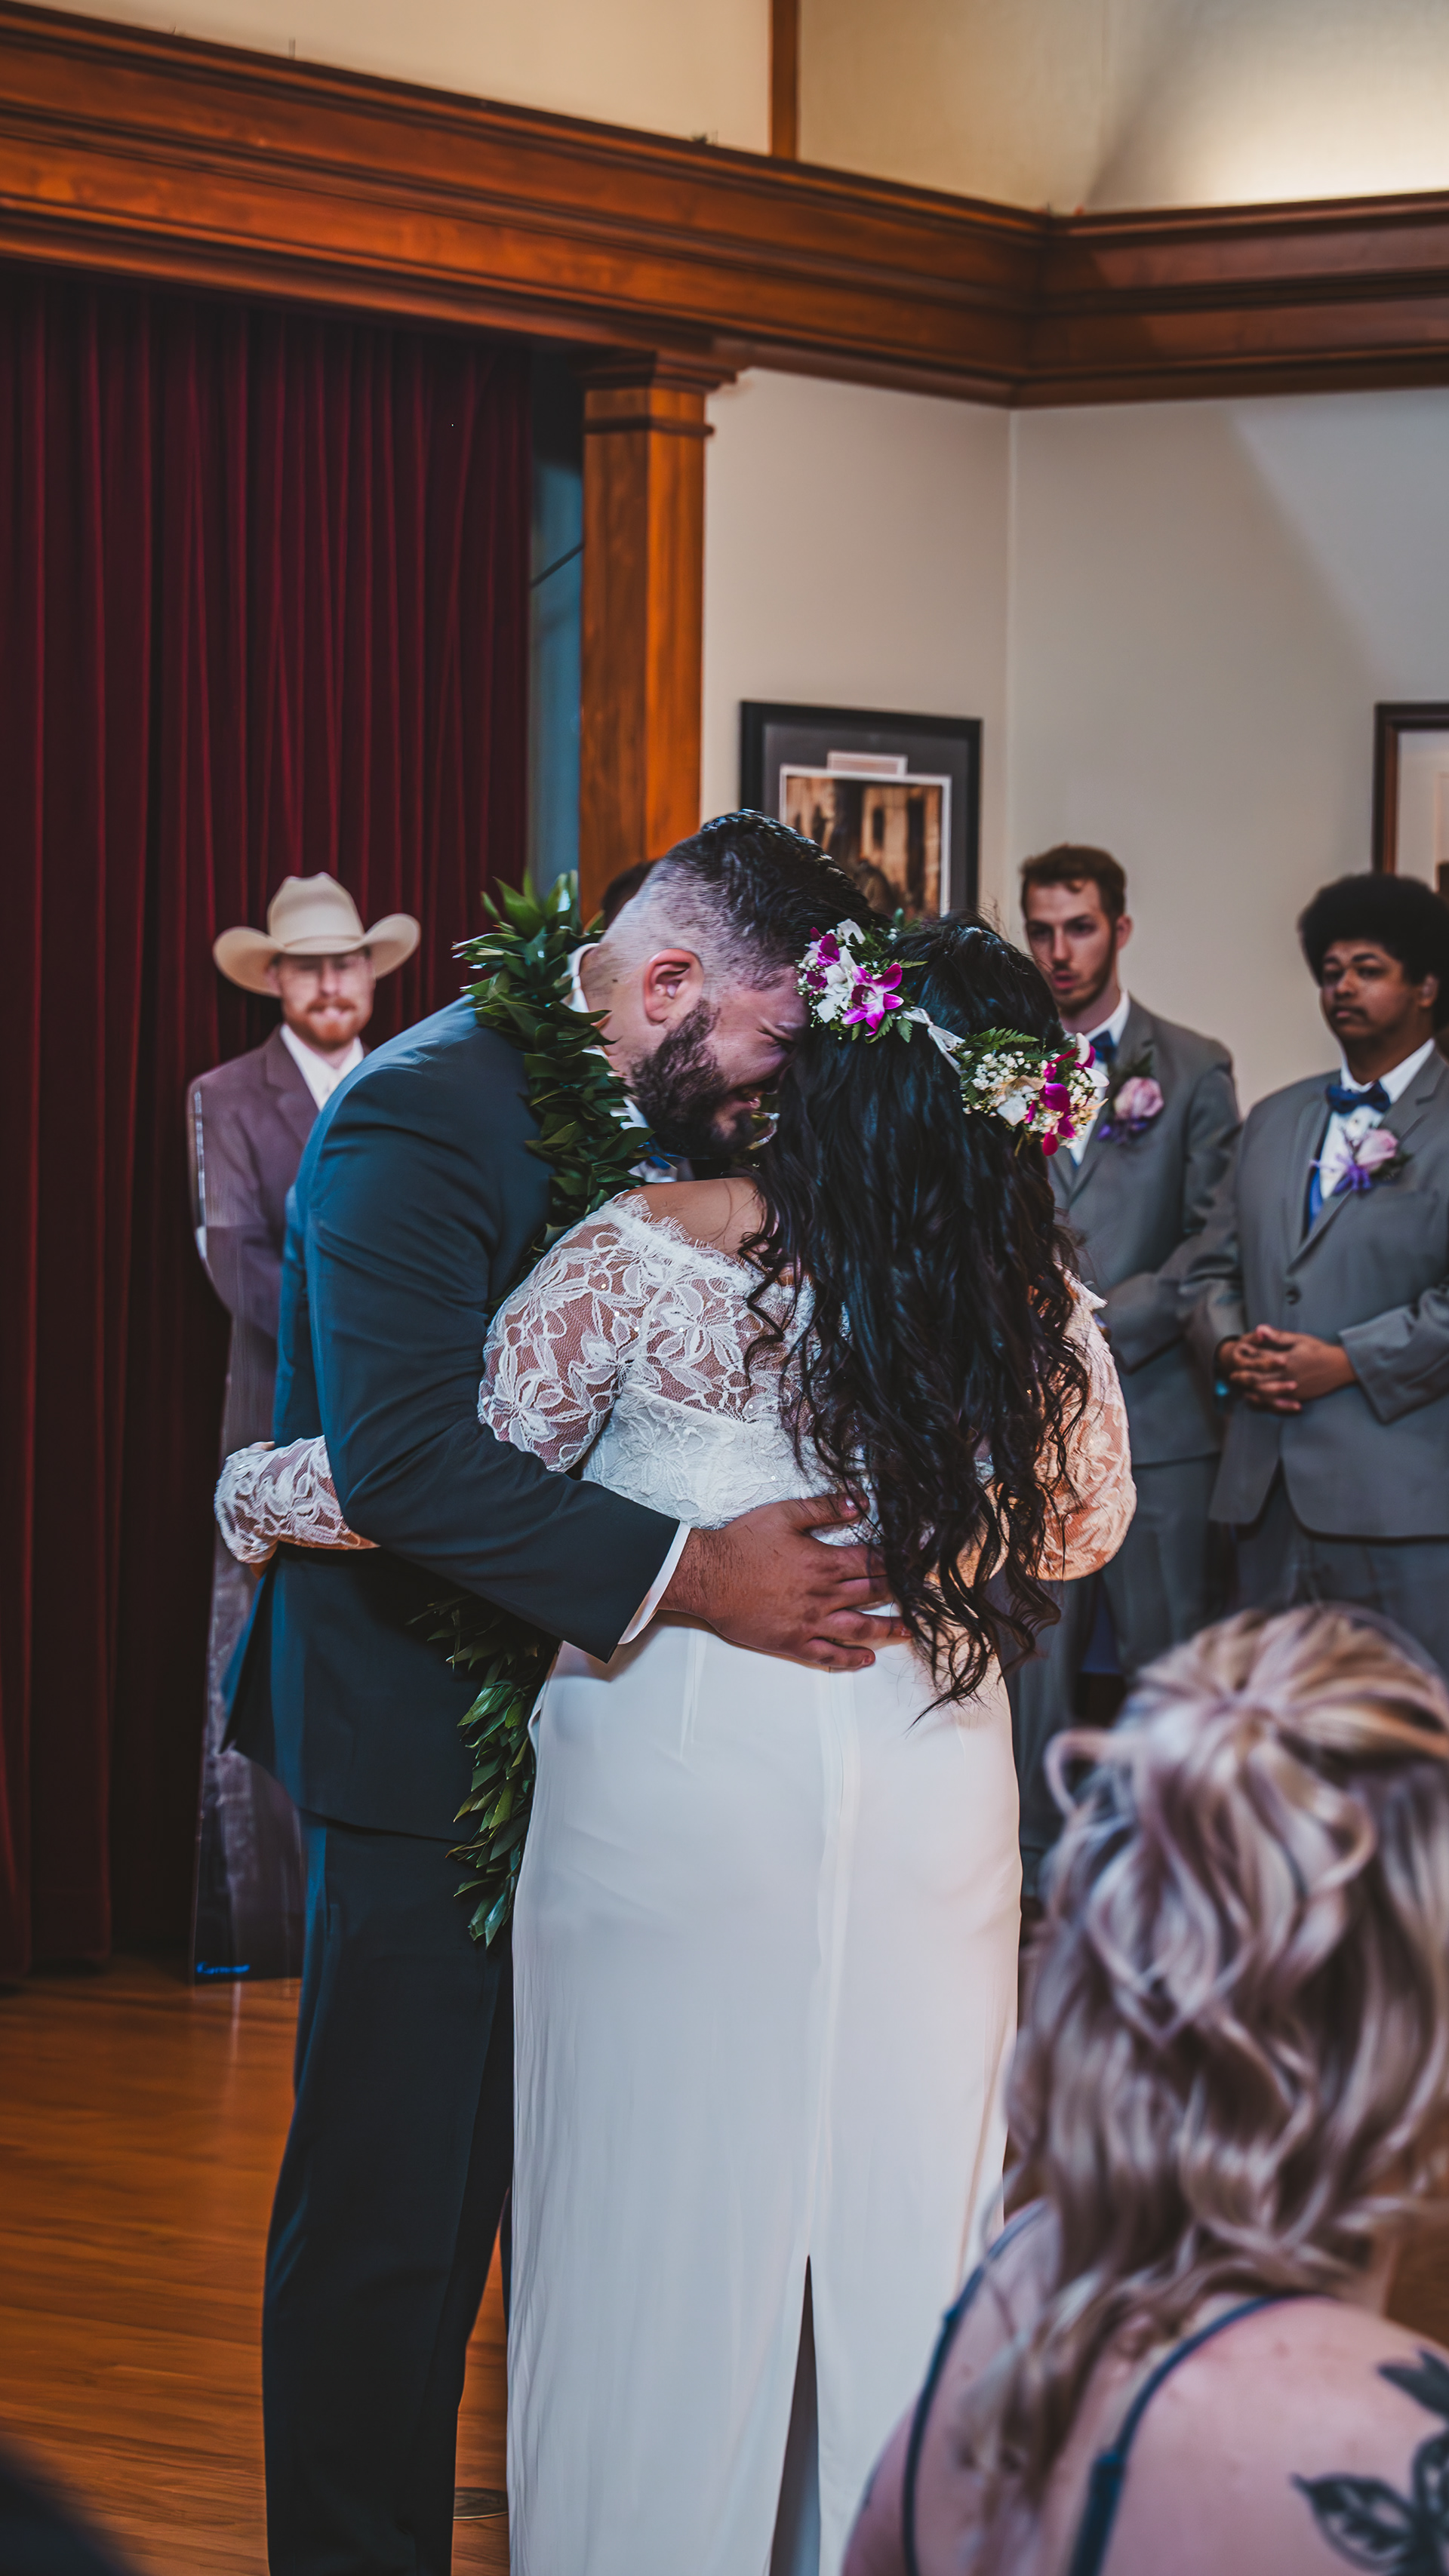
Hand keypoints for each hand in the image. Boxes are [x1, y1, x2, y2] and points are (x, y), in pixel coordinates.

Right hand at [663, 1495, 910, 1671]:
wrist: (707, 1577)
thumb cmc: (742, 1543)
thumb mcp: (784, 1514)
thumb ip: (825, 1508)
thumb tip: (860, 1502)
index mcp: (824, 1561)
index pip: (874, 1559)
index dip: (901, 1557)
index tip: (922, 1556)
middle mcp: (824, 1594)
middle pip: (874, 1593)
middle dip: (903, 1592)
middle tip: (926, 1595)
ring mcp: (811, 1622)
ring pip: (860, 1627)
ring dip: (888, 1628)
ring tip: (908, 1630)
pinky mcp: (793, 1642)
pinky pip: (828, 1655)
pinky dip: (850, 1659)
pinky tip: (866, 1659)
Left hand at [1217, 1327, 1355, 1412]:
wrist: (1341, 1367)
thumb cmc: (1320, 1351)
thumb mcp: (1299, 1340)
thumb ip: (1278, 1336)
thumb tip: (1259, 1329)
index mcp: (1285, 1360)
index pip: (1260, 1359)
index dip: (1246, 1357)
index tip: (1237, 1354)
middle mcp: (1286, 1376)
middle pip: (1259, 1379)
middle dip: (1244, 1377)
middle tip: (1232, 1376)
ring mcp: (1292, 1389)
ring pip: (1266, 1393)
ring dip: (1252, 1391)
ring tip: (1243, 1390)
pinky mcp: (1298, 1397)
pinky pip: (1277, 1403)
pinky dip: (1265, 1402)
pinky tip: (1260, 1400)